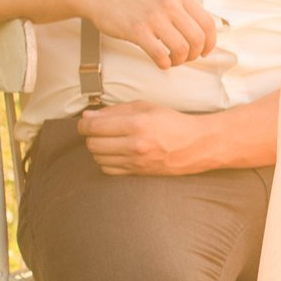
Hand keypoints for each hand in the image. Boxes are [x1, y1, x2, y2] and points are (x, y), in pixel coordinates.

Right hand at [72, 0, 218, 68]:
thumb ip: (182, 10)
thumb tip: (201, 33)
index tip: (204, 52)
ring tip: (171, 61)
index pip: (208, 24)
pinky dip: (165, 64)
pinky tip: (160, 63)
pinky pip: (160, 54)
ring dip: (180, 61)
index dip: (210, 43)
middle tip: (185, 58)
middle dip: (195, 55)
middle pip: (198, 39)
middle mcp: (170, 5)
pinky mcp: (137, 30)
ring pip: (181, 49)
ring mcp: (153, 17)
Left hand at [79, 101, 210, 176]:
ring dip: (99, 149)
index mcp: (137, 124)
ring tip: (109, 141)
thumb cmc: (172, 122)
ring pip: (98, 158)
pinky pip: (108, 170)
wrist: (196, 145)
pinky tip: (115, 153)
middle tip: (98, 131)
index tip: (85, 122)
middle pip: (93, 144)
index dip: (84, 124)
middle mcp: (135, 145)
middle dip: (90, 136)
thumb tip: (88, 117)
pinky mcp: (137, 173)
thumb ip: (115, 110)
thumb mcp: (146, 107)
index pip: (94, 126)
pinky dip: (106, 161)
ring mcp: (136, 161)